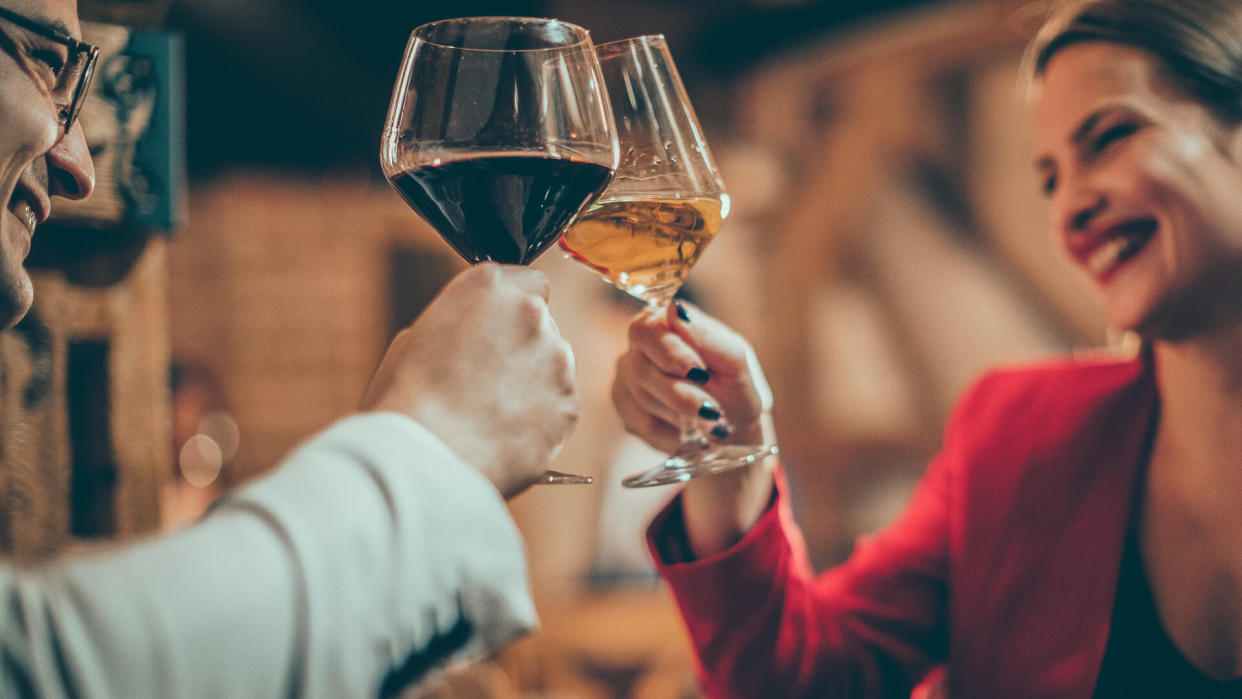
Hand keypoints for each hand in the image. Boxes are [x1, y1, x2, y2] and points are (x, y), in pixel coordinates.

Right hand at [360, 264, 577, 497]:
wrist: (424, 457)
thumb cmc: (406, 400)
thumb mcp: (415, 339)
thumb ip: (459, 324)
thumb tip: (473, 336)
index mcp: (489, 286)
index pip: (527, 280)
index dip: (512, 308)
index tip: (499, 329)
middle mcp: (532, 313)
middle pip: (542, 324)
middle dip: (522, 346)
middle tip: (487, 380)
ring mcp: (557, 360)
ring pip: (554, 365)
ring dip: (534, 382)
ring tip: (491, 413)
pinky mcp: (568, 405)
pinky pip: (560, 406)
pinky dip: (542, 418)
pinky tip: (505, 433)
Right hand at [612, 301, 771, 452]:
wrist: (735, 427)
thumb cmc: (734, 385)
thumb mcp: (734, 358)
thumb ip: (706, 335)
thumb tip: (675, 310)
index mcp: (664, 324)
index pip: (645, 329)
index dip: (669, 352)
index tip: (700, 372)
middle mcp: (639, 348)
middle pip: (640, 369)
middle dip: (680, 393)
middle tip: (711, 408)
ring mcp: (627, 380)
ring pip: (643, 400)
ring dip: (683, 415)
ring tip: (710, 418)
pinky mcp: (627, 412)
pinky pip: (643, 426)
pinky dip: (674, 433)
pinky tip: (691, 430)